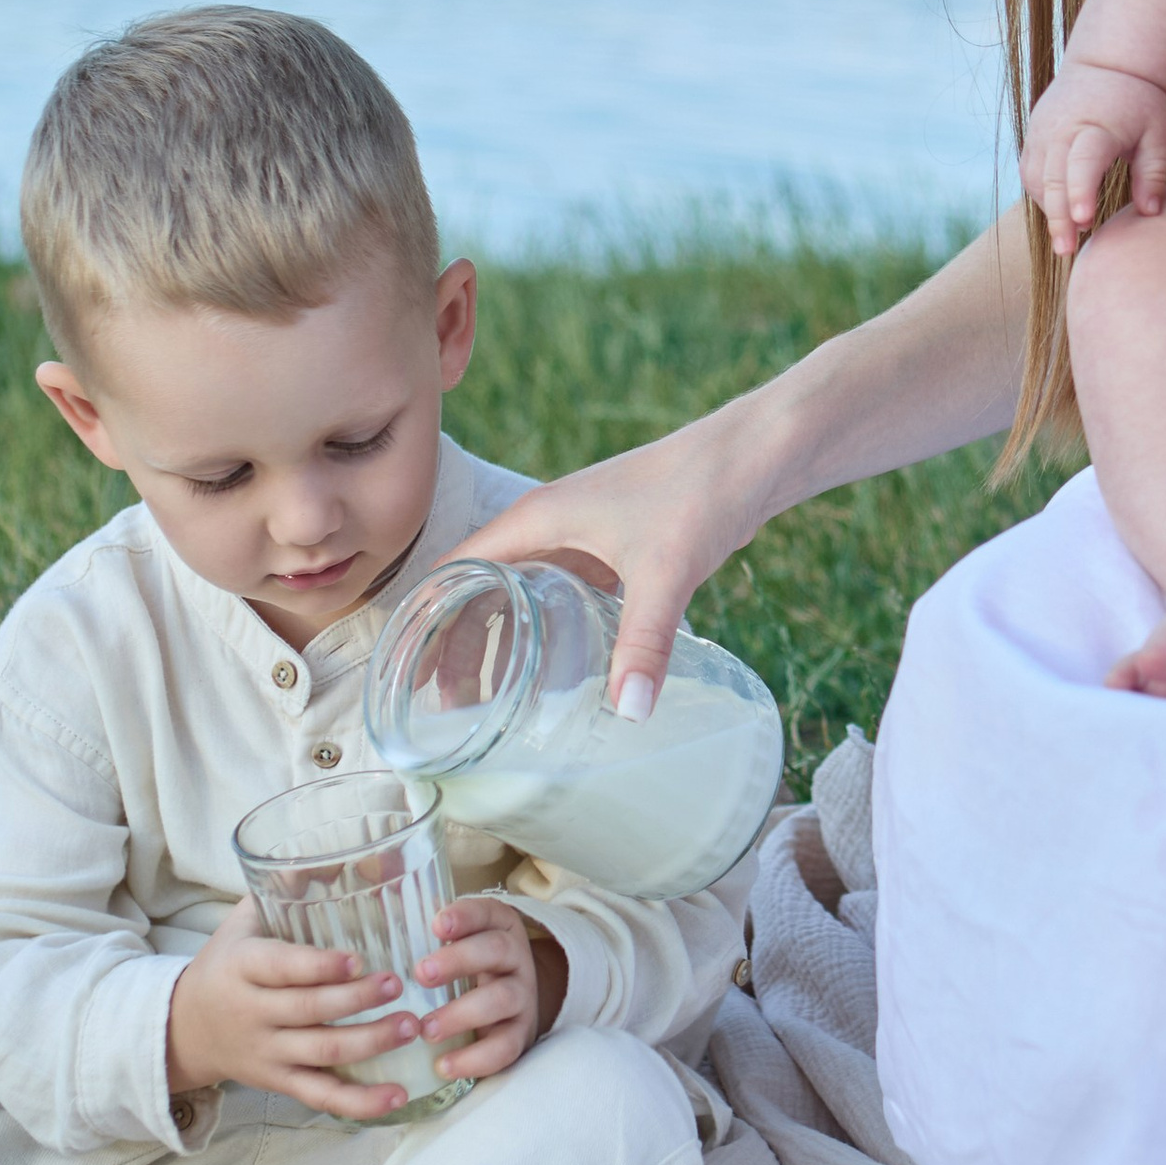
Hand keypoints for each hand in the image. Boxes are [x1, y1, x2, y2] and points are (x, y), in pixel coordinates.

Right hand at [164, 893, 426, 1121]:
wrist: (183, 1029)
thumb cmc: (227, 964)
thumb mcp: (243, 923)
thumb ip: (283, 890)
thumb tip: (337, 850)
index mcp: (242, 967)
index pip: (281, 967)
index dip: (319, 966)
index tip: (357, 958)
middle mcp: (253, 1013)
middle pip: (309, 1011)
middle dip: (356, 1000)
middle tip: (399, 986)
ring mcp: (267, 1052)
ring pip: (322, 1053)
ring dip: (370, 1043)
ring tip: (411, 1026)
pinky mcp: (280, 1082)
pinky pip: (322, 1096)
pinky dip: (361, 1102)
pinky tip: (399, 1096)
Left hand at [409, 897, 566, 1086]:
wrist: (514, 1004)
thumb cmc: (469, 967)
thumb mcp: (456, 941)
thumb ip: (422, 926)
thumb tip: (372, 900)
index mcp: (498, 927)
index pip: (486, 912)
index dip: (464, 916)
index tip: (437, 924)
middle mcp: (515, 958)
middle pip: (495, 951)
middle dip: (459, 960)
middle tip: (422, 974)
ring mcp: (522, 996)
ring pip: (500, 1000)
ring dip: (462, 1013)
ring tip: (427, 1029)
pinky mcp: (520, 1034)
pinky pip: (505, 1047)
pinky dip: (475, 1059)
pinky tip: (443, 1065)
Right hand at [454, 422, 775, 715]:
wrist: (757, 453)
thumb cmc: (700, 489)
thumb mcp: (665, 568)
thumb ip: (643, 639)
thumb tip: (629, 711)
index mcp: (537, 519)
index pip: (454, 569)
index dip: (427, 621)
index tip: (408, 676)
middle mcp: (549, 526)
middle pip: (482, 590)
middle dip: (460, 646)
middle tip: (450, 711)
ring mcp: (583, 538)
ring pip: (523, 597)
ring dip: (504, 644)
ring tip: (493, 704)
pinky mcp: (615, 552)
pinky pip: (565, 599)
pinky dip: (552, 635)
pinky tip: (561, 676)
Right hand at [1020, 59, 1165, 255]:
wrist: (1106, 64)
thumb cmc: (1138, 103)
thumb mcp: (1157, 134)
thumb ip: (1153, 174)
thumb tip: (1150, 213)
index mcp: (1096, 126)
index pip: (1082, 162)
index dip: (1081, 192)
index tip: (1084, 220)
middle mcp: (1061, 129)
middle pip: (1052, 178)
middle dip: (1058, 216)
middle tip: (1067, 250)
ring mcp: (1042, 131)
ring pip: (1035, 179)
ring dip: (1049, 209)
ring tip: (1067, 238)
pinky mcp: (1034, 136)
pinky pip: (1030, 172)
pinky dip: (1042, 195)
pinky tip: (1060, 213)